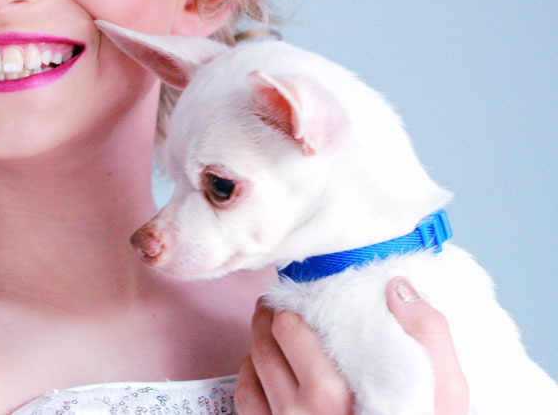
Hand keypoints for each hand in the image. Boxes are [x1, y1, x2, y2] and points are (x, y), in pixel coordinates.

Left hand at [233, 279, 469, 413]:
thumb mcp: (443, 393)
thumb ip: (427, 335)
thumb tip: (397, 287)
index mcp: (336, 396)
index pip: (290, 329)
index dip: (293, 307)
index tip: (300, 297)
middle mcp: (301, 413)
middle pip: (266, 344)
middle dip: (271, 319)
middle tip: (279, 307)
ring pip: (251, 367)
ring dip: (258, 344)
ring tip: (271, 331)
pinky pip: (245, 399)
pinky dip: (250, 376)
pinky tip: (265, 369)